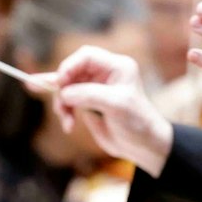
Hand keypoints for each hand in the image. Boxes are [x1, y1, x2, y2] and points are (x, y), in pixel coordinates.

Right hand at [43, 48, 175, 176]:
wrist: (142, 145)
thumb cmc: (137, 121)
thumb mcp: (116, 105)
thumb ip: (89, 95)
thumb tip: (63, 93)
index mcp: (117, 66)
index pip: (87, 56)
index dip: (69, 66)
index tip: (59, 83)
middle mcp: (105, 74)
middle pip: (73, 71)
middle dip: (63, 88)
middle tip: (60, 105)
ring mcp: (95, 88)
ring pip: (67, 87)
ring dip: (62, 103)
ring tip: (66, 120)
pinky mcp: (88, 102)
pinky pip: (68, 101)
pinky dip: (65, 112)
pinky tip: (68, 125)